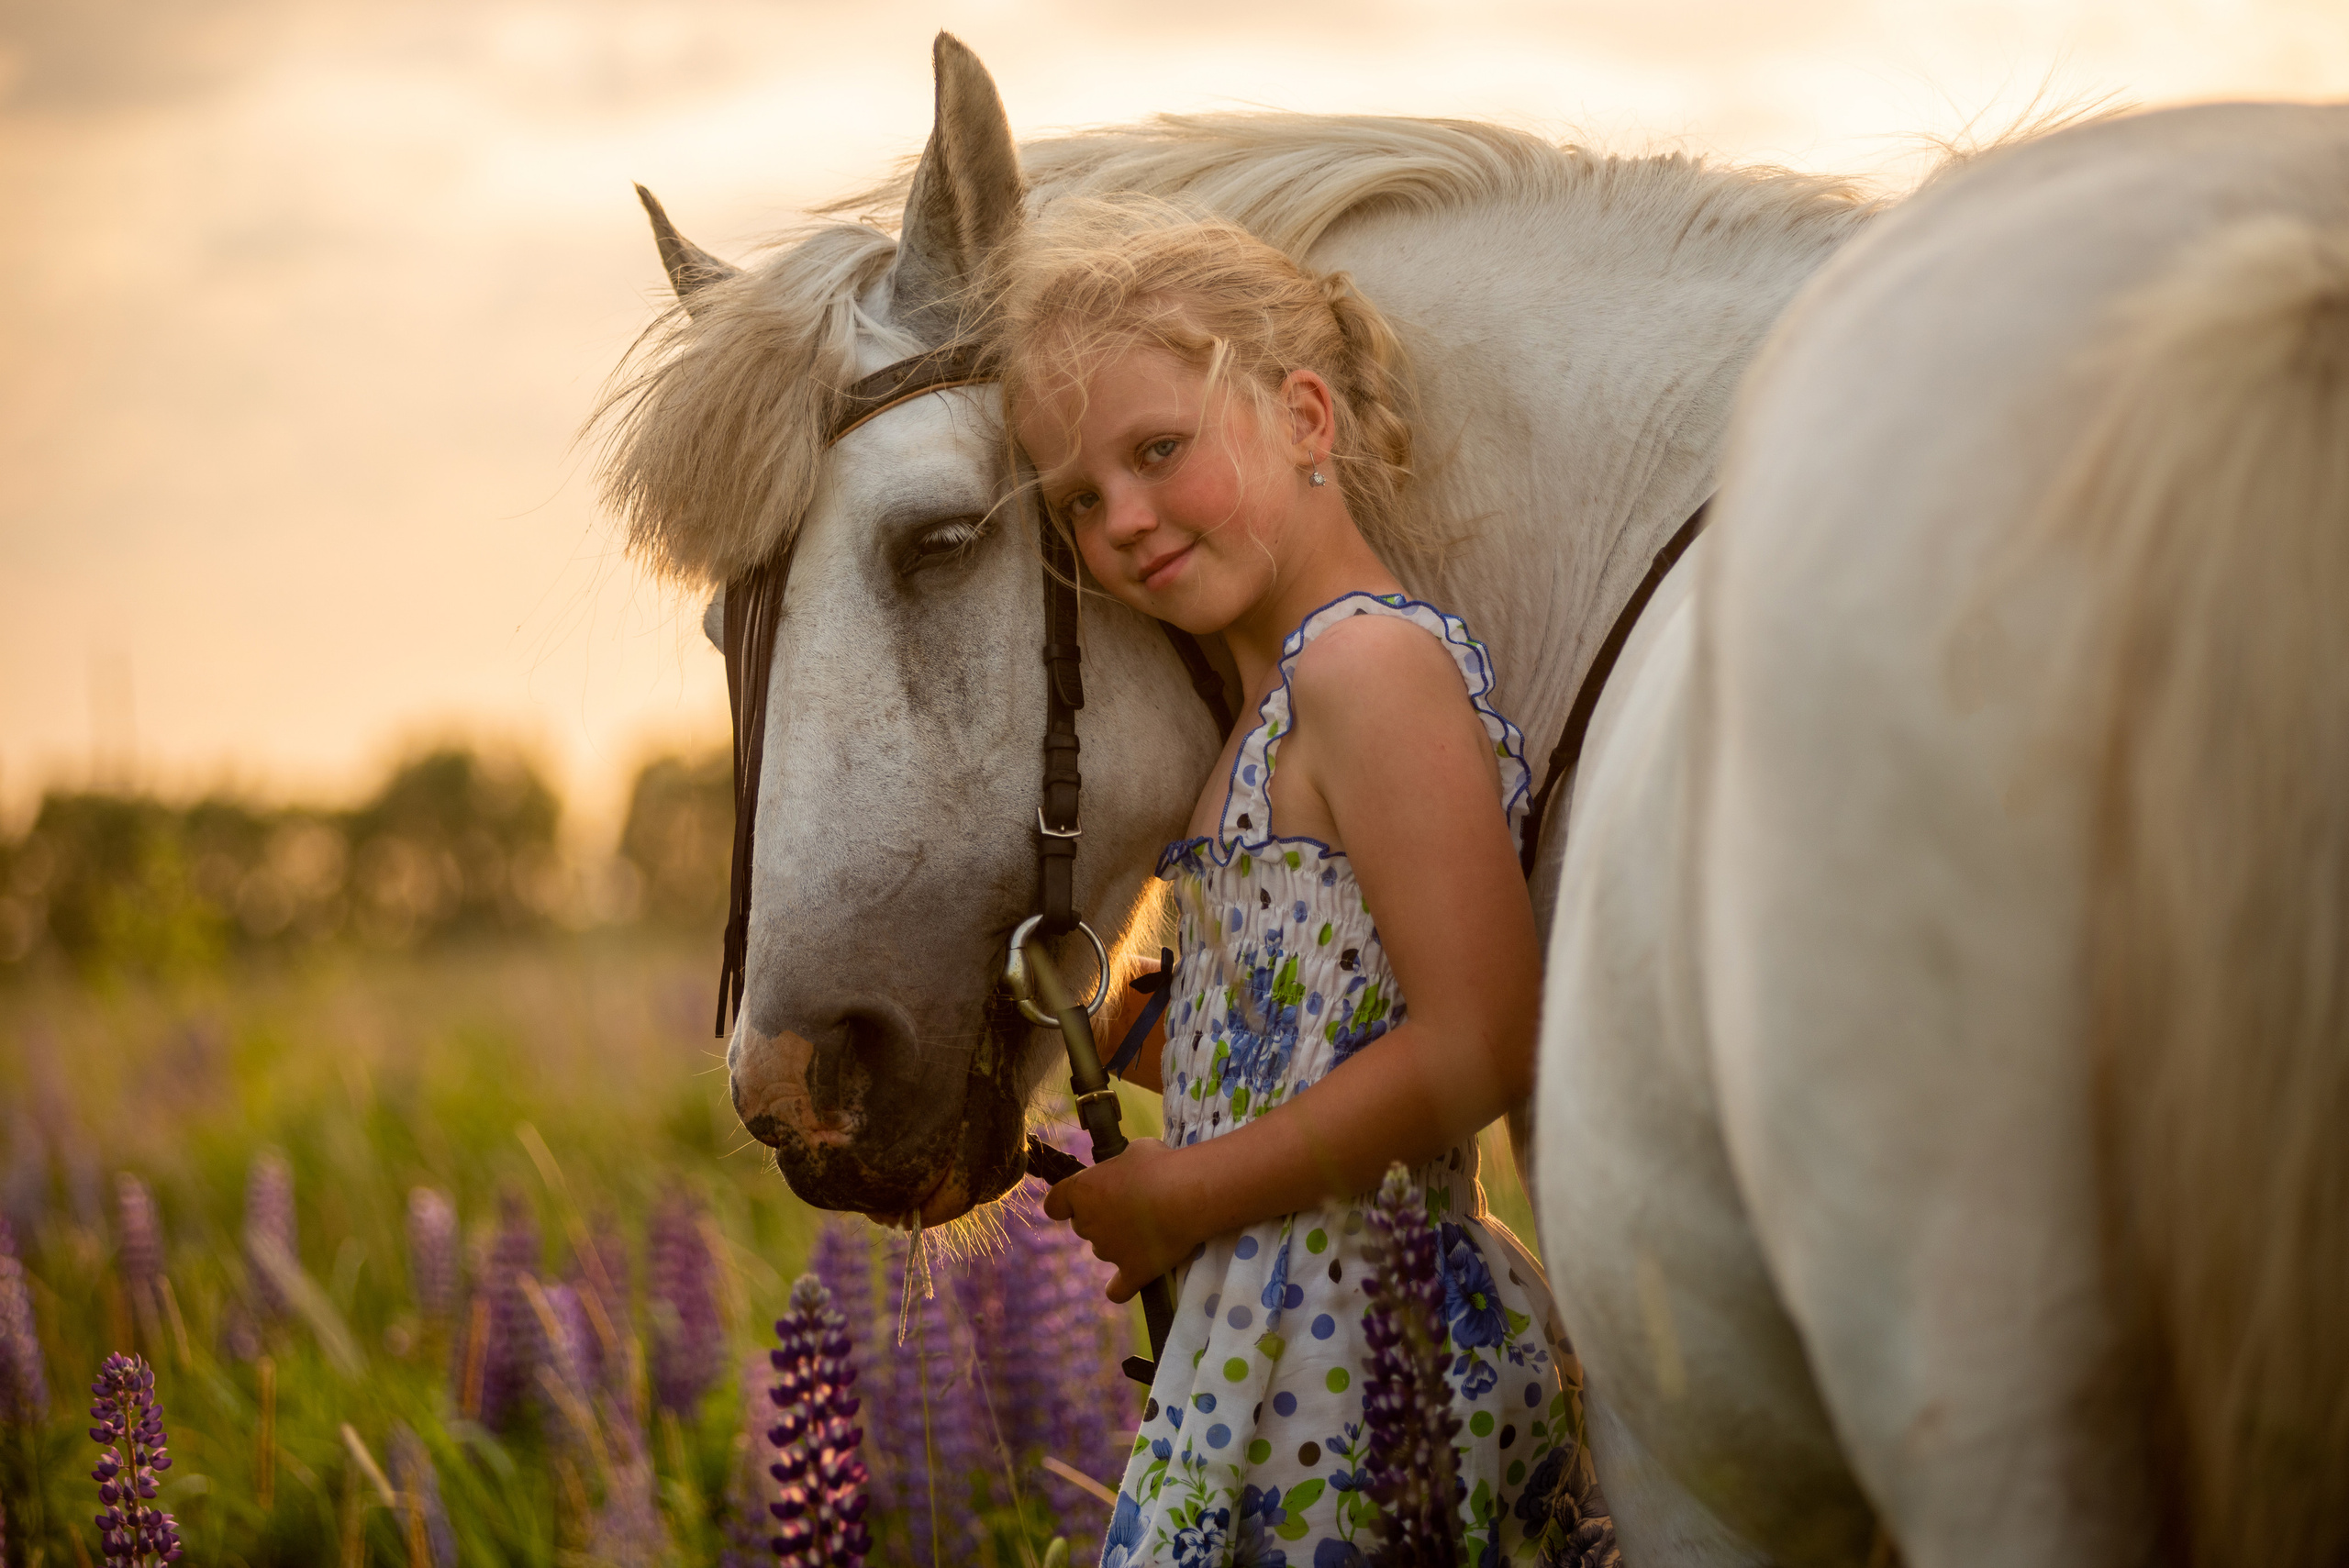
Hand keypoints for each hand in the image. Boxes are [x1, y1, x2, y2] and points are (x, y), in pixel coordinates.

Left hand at [1041, 1137, 1195, 1301]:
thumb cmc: (1159, 1165)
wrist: (1186, 1195)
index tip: (1084, 1198)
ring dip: (1119, 1242)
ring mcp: (1108, 1251)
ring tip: (1150, 1227)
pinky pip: (1118, 1290)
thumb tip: (1130, 1173)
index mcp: (1081, 1191)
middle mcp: (1087, 1224)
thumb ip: (1122, 1167)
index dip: (1067, 1202)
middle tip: (1132, 1206)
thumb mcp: (1135, 1151)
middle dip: (1102, 1217)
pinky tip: (1132, 1277)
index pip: (1055, 1204)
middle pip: (1084, 1225)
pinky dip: (1122, 1286)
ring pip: (1104, 1250)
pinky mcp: (1133, 1272)